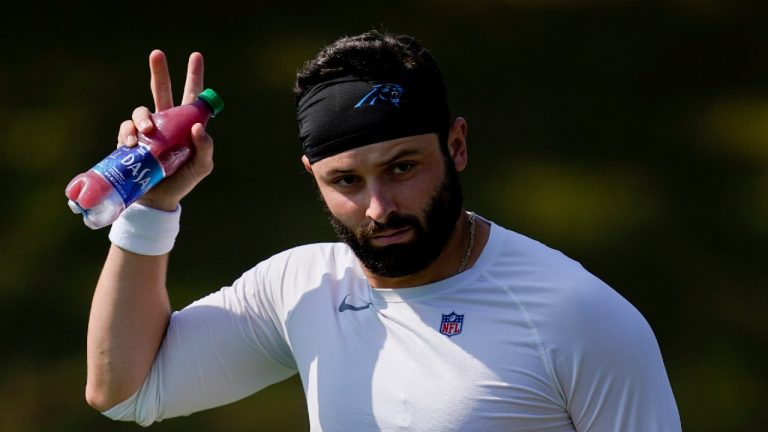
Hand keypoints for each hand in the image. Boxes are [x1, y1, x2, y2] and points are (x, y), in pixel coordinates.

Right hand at [116, 50, 213, 210]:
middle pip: (161, 91)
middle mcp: (166, 123)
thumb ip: (206, 148)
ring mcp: (147, 131)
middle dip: (159, 71)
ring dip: (143, 116)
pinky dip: (129, 132)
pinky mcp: (131, 142)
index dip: (194, 77)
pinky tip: (133, 142)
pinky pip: (126, 128)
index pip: (192, 97)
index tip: (195, 56)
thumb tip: (198, 127)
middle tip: (157, 53)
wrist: (158, 201)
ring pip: (142, 110)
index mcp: (186, 125)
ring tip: (146, 130)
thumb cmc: (183, 182)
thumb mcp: (202, 167)